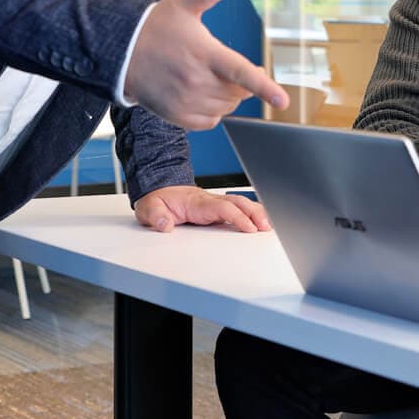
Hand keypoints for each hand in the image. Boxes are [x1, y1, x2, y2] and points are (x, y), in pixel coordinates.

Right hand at [124, 0, 289, 129]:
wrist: (119, 52)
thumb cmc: (154, 26)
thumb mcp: (183, 4)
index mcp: (205, 53)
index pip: (241, 73)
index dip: (265, 87)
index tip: (283, 100)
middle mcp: (197, 81)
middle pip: (238, 92)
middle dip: (243, 82)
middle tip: (229, 66)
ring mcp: (186, 100)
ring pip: (226, 107)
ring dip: (229, 96)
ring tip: (214, 77)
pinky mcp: (177, 115)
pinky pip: (209, 121)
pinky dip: (214, 111)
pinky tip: (204, 94)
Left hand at [134, 185, 271, 233]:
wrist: (159, 191)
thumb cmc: (157, 201)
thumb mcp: (149, 209)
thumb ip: (156, 216)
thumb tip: (165, 225)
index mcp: (196, 202)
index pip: (223, 208)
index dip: (237, 217)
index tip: (249, 228)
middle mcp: (210, 200)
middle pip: (238, 203)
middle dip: (255, 213)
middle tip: (266, 227)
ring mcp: (215, 203)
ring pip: (242, 204)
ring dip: (257, 213)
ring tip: (269, 226)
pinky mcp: (218, 209)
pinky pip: (239, 208)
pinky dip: (253, 213)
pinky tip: (261, 221)